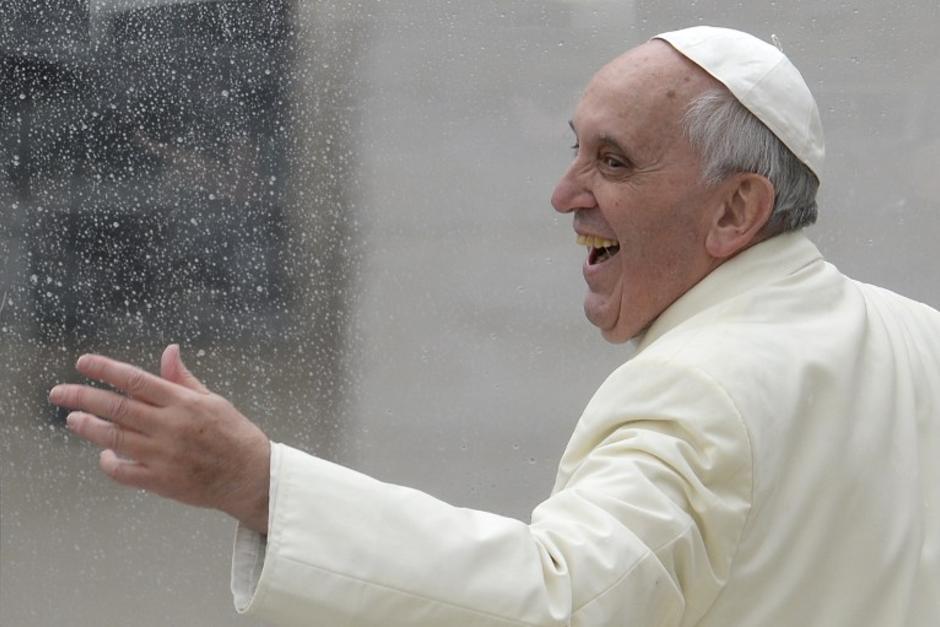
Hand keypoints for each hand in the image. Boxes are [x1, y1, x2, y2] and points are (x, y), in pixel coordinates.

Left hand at [49, 344, 270, 533]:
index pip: (135, 379)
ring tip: (72, 420)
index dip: (105, 369)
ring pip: (113, 438)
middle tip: (58, 393)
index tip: (83, 362)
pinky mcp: (161, 480)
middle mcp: (169, 426)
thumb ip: (183, 379)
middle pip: (116, 407)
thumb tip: (169, 351)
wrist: (250, 476)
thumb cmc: (234, 435)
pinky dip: (109, 463)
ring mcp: (163, 454)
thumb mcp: (213, 400)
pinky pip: (123, 471)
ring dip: (88, 428)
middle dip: (81, 397)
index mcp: (183, 402)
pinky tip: (105, 455)